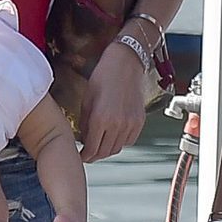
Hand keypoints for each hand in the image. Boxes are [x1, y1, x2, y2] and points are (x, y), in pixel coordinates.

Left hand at [78, 42, 147, 162]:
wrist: (125, 64)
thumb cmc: (103, 77)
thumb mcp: (87, 100)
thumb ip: (85, 123)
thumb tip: (84, 139)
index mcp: (100, 119)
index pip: (92, 148)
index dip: (85, 156)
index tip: (81, 156)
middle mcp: (117, 124)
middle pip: (105, 152)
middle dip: (95, 155)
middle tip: (89, 153)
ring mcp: (130, 123)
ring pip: (118, 148)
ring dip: (107, 150)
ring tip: (100, 145)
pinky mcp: (139, 121)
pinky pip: (129, 140)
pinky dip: (121, 142)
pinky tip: (113, 136)